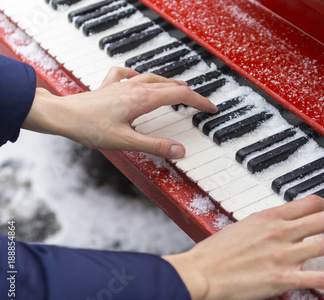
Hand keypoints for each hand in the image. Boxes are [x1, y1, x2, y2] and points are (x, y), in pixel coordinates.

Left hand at [22, 67, 216, 157]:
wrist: (62, 115)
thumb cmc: (89, 126)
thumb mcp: (126, 142)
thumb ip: (154, 146)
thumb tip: (179, 150)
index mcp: (143, 99)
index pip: (180, 95)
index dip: (199, 101)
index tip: (211, 108)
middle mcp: (135, 88)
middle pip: (170, 85)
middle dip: (189, 93)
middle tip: (200, 103)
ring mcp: (122, 85)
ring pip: (153, 78)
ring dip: (170, 83)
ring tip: (179, 88)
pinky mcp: (110, 87)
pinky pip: (129, 75)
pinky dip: (139, 75)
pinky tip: (138, 77)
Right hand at [164, 195, 323, 299]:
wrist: (198, 274)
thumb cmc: (213, 254)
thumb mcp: (241, 228)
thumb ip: (265, 226)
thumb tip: (280, 226)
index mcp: (269, 216)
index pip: (310, 202)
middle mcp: (280, 231)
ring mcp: (282, 254)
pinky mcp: (281, 278)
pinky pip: (318, 277)